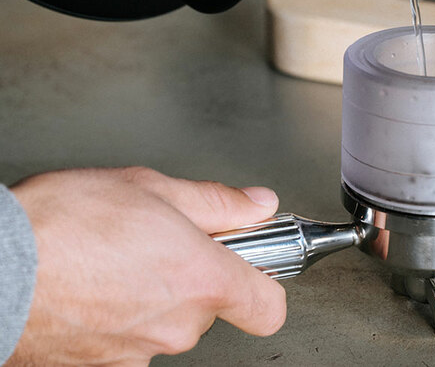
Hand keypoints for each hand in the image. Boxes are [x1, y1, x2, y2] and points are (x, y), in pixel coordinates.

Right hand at [9, 167, 285, 365]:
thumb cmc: (62, 224)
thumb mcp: (152, 188)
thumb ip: (217, 202)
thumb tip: (257, 205)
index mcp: (200, 279)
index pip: (268, 307)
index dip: (266, 283)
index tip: (254, 261)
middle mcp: (174, 326)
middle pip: (210, 305)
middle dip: (194, 272)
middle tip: (162, 238)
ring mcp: (135, 354)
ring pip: (167, 322)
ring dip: (154, 292)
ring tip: (117, 256)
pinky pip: (129, 339)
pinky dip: (121, 314)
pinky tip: (94, 283)